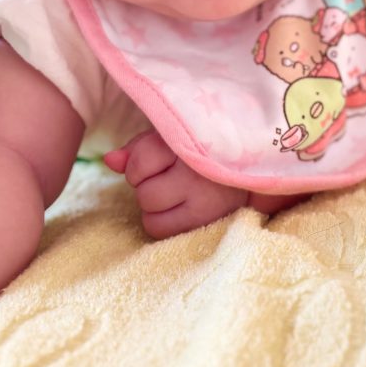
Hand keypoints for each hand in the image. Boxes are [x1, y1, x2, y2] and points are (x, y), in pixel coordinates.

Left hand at [104, 131, 248, 238]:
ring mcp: (206, 199)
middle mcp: (198, 170)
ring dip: (155, 206)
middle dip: (148, 185)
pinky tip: (179, 208)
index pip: (140, 160)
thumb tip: (109, 161)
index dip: (139, 164)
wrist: (256, 163)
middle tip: (169, 177)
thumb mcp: (173, 136)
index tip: (158, 160)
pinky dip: (162, 222)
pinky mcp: (210, 220)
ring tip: (175, 193)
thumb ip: (140, 147)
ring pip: (150, 215)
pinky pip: (161, 230)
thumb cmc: (205, 146)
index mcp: (190, 138)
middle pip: (143, 192)